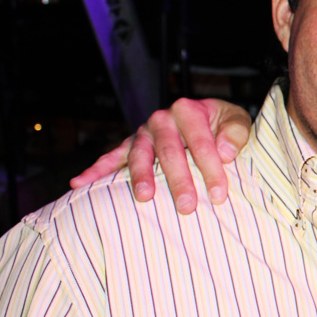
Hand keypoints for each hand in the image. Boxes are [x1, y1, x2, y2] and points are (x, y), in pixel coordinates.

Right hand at [71, 98, 250, 213]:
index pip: (200, 142)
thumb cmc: (223, 126)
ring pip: (140, 155)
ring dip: (139, 177)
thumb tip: (225, 152)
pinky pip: (112, 157)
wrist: (208, 118)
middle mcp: (162, 118)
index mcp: (188, 110)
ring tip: (143, 198)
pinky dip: (96, 170)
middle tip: (186, 206)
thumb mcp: (237, 121)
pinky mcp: (131, 144)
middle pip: (168, 151)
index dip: (210, 168)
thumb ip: (235, 134)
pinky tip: (79, 183)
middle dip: (178, 180)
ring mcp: (143, 132)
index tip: (220, 194)